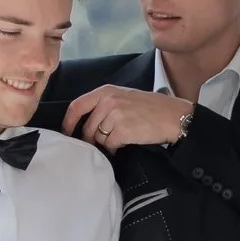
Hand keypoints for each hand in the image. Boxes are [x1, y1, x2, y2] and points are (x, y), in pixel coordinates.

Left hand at [62, 84, 194, 152]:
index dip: (68, 122)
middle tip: (103, 142)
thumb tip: (86, 121)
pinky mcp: (122, 131)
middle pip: (87, 127)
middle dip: (91, 139)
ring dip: (106, 143)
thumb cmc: (151, 107)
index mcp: (106, 91)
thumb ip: (104, 104)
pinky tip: (124, 145)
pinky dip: (115, 149)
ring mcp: (115, 116)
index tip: (67, 133)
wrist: (173, 116)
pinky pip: (110, 145)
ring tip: (120, 139)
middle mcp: (108, 101)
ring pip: (98, 137)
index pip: (77, 106)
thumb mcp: (125, 96)